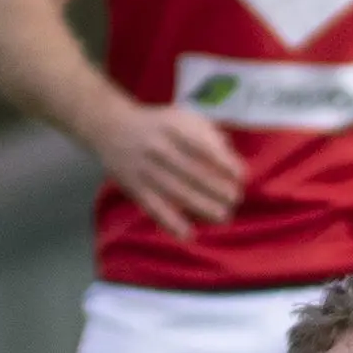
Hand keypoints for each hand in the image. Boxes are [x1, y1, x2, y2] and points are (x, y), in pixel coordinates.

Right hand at [96, 101, 245, 237]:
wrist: (112, 128)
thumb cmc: (160, 125)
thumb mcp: (183, 117)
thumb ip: (209, 135)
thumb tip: (232, 162)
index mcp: (174, 128)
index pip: (203, 147)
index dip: (224, 163)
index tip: (241, 176)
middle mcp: (159, 148)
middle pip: (192, 172)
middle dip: (217, 189)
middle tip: (235, 199)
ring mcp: (146, 169)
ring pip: (176, 192)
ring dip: (202, 207)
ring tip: (223, 217)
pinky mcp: (136, 188)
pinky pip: (155, 208)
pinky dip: (171, 223)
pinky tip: (188, 235)